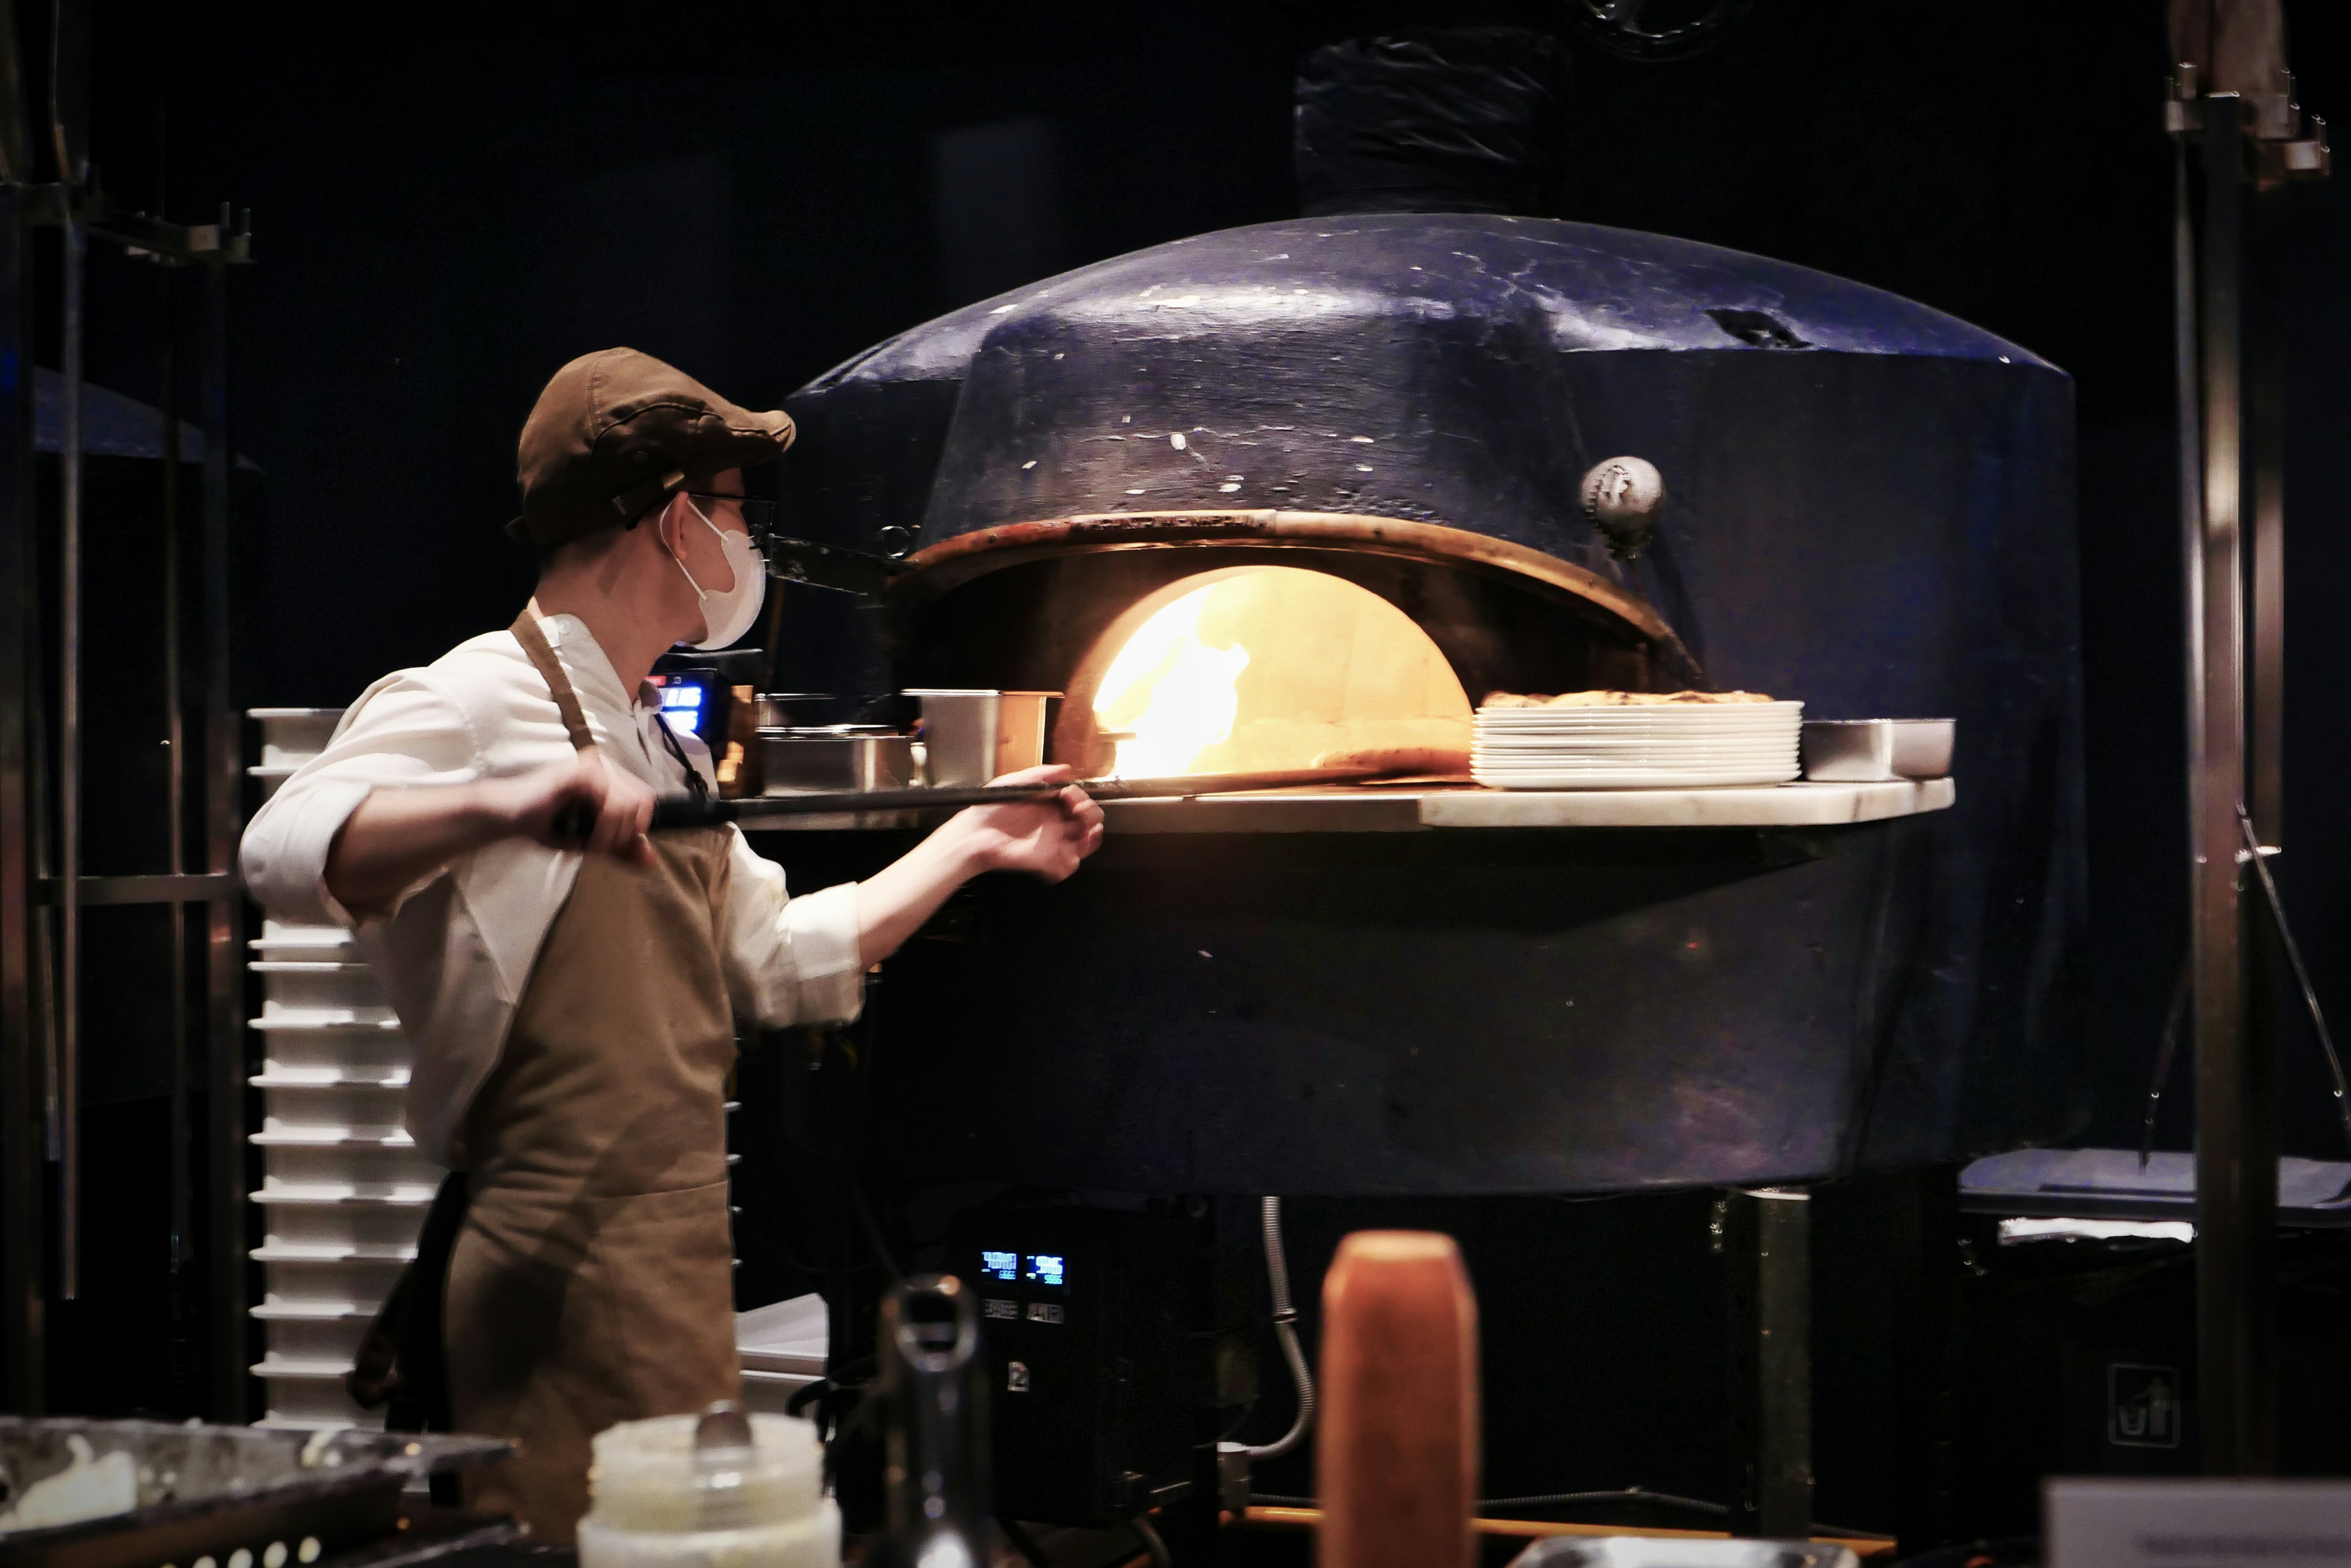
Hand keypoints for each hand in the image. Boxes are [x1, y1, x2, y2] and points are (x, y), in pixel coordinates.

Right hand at [486, 750, 655, 864]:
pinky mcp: (581, 773)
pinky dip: (604, 831)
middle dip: (626, 834)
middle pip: (644, 803)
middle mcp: (606, 767)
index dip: (638, 828)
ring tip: (590, 846)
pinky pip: (612, 805)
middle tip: (599, 848)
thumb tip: (651, 859)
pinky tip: (586, 842)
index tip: (615, 846)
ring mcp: (594, 766)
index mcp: (611, 778)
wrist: (508, 815)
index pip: (646, 800)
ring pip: (631, 805)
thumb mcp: (591, 841)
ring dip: (614, 836)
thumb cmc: (546, 824)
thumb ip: (621, 849)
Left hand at [956, 764, 1104, 882]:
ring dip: (1092, 838)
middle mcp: (1052, 825)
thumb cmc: (989, 807)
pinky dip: (1071, 863)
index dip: (1080, 798)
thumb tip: (1066, 769)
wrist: (973, 833)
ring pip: (1083, 844)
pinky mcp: (1044, 861)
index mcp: (1048, 806)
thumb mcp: (1015, 782)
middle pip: (1085, 822)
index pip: (1076, 802)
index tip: (1071, 794)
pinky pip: (1065, 867)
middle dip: (1091, 815)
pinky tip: (1070, 853)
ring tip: (1090, 831)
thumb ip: (1041, 774)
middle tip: (1082, 810)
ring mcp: (1050, 844)